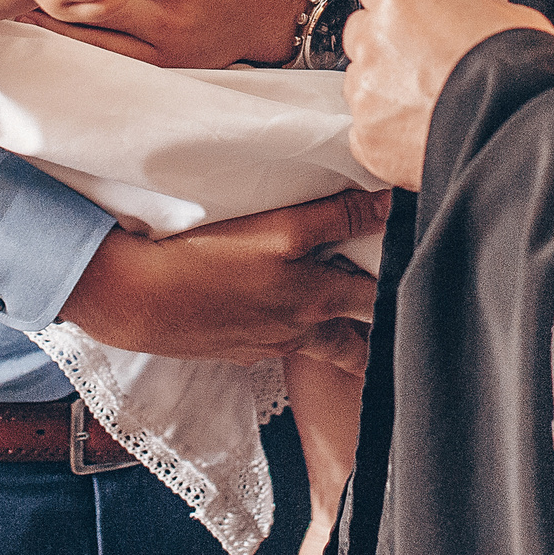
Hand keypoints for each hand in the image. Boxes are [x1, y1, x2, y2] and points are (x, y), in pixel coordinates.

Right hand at [58, 187, 391, 369]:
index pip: (377, 305)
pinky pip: (276, 346)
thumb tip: (388, 204)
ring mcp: (263, 346)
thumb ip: (336, 216)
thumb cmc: (207, 260)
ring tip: (349, 327)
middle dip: (376, 334)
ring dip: (337, 341)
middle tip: (396, 320)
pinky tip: (278, 316)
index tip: (417, 284)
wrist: (136, 299)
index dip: (400, 293)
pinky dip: (288, 335)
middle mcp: (297, 333)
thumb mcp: (279, 230)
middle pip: (354, 346)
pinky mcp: (232, 348)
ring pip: (317, 351)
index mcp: (317, 303)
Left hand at [343, 0, 553, 189]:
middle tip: (428, 59)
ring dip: (387, 88)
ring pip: (362, 82)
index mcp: (400, 1)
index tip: (419, 11)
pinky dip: (388, 130)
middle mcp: (373, 42)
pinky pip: (368, 128)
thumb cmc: (514, 73)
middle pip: (364, 33)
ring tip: (430, 101)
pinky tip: (423, 131)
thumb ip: (484, 4)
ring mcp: (366, 92)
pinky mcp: (368, 137)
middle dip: (389, 43)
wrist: (513, 132)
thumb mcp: (510, 18)